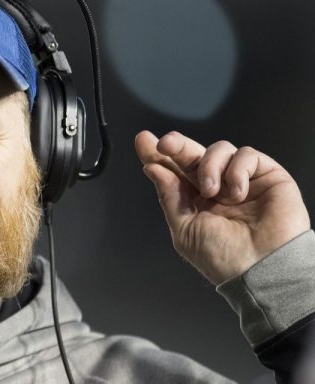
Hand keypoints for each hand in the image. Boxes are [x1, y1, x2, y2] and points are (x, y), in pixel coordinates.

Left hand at [134, 130, 309, 284]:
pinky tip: (237, 192)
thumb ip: (169, 196)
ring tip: (211, 191)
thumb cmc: (225, 258)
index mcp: (195, 202)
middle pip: (192, 154)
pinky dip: (237, 169)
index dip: (158, 155)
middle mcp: (217, 188)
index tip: (143, 140)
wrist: (262, 269)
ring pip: (219, 149)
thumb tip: (152, 168)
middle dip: (176, 145)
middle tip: (165, 144)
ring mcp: (241, 180)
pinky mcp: (267, 175)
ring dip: (209, 166)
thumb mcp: (185, 228)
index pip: (174, 172)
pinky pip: (246, 155)